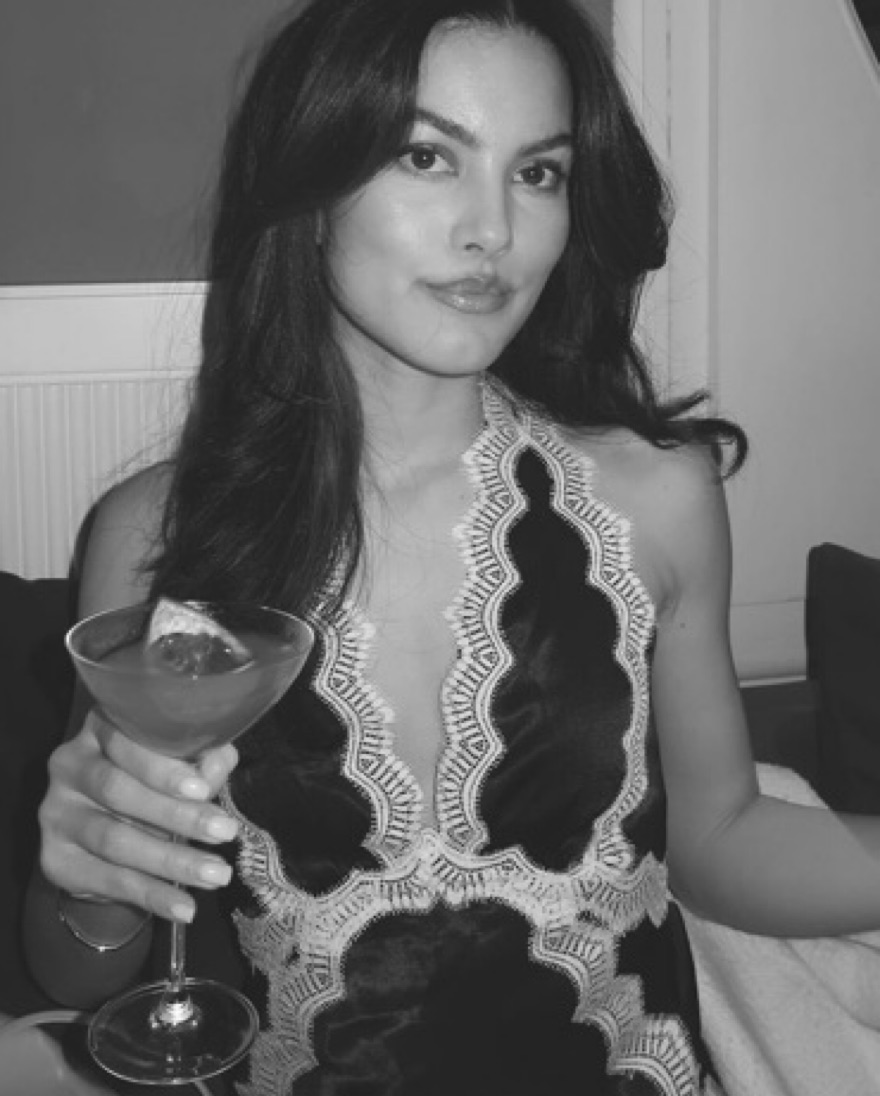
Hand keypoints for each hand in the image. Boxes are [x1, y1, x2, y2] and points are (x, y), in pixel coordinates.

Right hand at [39, 710, 240, 921]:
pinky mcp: (54, 857)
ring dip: (171, 860)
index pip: (125, 742)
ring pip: (113, 838)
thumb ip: (201, 760)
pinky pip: (107, 880)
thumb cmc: (154, 784)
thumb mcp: (180, 766)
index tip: (202, 790)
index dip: (162, 768)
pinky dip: (151, 895)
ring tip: (216, 874)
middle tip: (225, 832)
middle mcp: (69, 764)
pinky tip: (184, 907)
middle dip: (177, 815)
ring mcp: (56, 812)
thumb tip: (217, 764)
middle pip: (118, 790)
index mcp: (101, 728)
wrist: (110, 836)